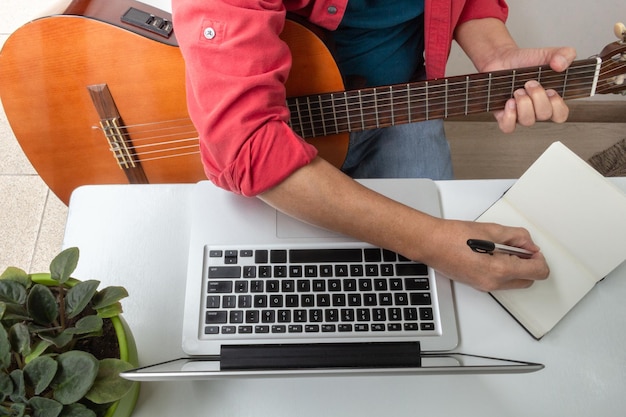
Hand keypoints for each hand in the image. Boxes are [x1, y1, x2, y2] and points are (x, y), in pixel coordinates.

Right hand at [422, 219, 549, 291]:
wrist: (430, 244)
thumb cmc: (452, 237)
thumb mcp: (490, 230)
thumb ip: (516, 237)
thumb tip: (529, 244)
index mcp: (499, 270)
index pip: (537, 272)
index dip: (539, 258)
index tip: (532, 249)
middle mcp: (493, 283)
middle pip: (528, 280)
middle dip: (528, 264)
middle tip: (518, 247)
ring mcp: (484, 286)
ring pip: (514, 282)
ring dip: (515, 267)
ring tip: (501, 249)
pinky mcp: (477, 285)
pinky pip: (499, 281)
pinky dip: (502, 270)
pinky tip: (491, 254)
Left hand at [490, 47, 576, 132]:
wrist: (502, 59)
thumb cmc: (525, 61)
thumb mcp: (549, 54)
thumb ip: (564, 54)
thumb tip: (561, 64)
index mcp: (550, 99)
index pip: (560, 115)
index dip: (558, 106)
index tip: (551, 91)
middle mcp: (536, 109)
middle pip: (544, 115)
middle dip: (538, 97)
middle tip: (530, 83)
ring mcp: (520, 114)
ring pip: (527, 121)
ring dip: (524, 103)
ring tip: (518, 90)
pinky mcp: (503, 115)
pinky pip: (508, 127)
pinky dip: (510, 116)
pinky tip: (509, 102)